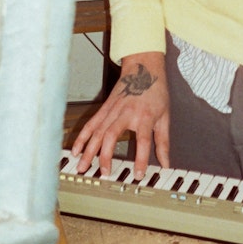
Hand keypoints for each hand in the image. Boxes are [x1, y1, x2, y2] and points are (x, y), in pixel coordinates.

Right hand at [70, 52, 169, 177]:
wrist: (143, 69)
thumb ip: (163, 142)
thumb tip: (165, 163)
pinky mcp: (104, 109)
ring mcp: (112, 110)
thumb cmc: (155, 92)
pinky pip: (91, 124)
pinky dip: (82, 138)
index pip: (142, 140)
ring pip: (97, 132)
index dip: (140, 159)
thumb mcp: (165, 117)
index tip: (138, 174)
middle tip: (104, 173)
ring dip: (89, 150)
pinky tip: (76, 150)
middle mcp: (125, 113)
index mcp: (144, 116)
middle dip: (105, 156)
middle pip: (111, 135)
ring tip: (82, 167)